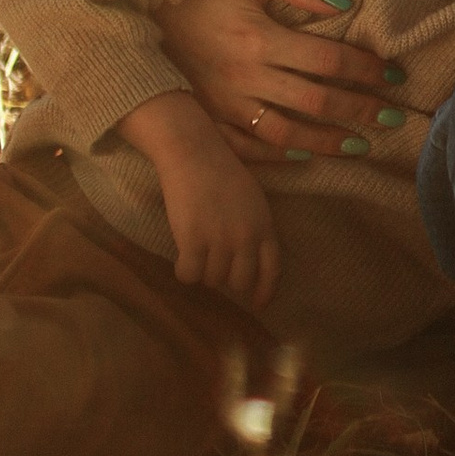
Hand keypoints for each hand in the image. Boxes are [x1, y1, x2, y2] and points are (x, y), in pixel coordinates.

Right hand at [120, 92, 281, 312]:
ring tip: (196, 252)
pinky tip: (181, 259)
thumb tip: (248, 262)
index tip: (258, 304)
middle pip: (239, 282)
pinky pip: (189, 275)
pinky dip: (184, 271)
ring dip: (203, 271)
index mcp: (264, 226)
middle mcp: (246, 237)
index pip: (272, 270)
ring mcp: (220, 241)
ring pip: (212, 279)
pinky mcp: (193, 241)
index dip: (265, 291)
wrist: (193, 151)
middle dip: (226, 279)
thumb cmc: (220, 170)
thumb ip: (255, 229)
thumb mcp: (252, 199)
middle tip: (214, 266)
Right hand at [154, 0, 389, 161]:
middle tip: (395, 116)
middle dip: (362, 110)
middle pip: (318, 102)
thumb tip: (344, 1)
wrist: (146, 24)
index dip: (366, 68)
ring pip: (290, 134)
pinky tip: (310, 153)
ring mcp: (231, 107)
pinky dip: (285, 155)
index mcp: (259, 40)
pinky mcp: (217, 123)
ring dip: (331, 142)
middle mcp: (248, 79)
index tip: (395, 74)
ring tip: (363, 143)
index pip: (328, 60)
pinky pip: (255, 149)